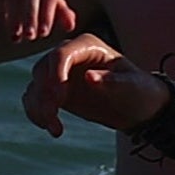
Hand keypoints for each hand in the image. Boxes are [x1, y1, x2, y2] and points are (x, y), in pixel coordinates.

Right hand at [0, 0, 79, 46]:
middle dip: (31, 15)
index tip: (44, 33)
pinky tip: (4, 24)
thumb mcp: (46, 7)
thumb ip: (61, 13)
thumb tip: (70, 25)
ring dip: (15, 16)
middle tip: (30, 37)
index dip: (48, 13)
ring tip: (17, 35)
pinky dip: (1, 8)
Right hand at [23, 33, 169, 138]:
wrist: (138, 108)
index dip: (56, 74)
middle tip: (53, 117)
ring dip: (39, 107)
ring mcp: (60, 73)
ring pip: (36, 86)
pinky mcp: (55, 91)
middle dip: (45, 95)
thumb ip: (112, 81)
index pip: (61, 54)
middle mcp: (69, 55)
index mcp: (87, 46)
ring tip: (55, 129)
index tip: (59, 99)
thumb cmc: (139, 91)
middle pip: (43, 70)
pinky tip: (49, 127)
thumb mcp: (132, 86)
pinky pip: (36, 98)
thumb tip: (88, 77)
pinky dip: (36, 112)